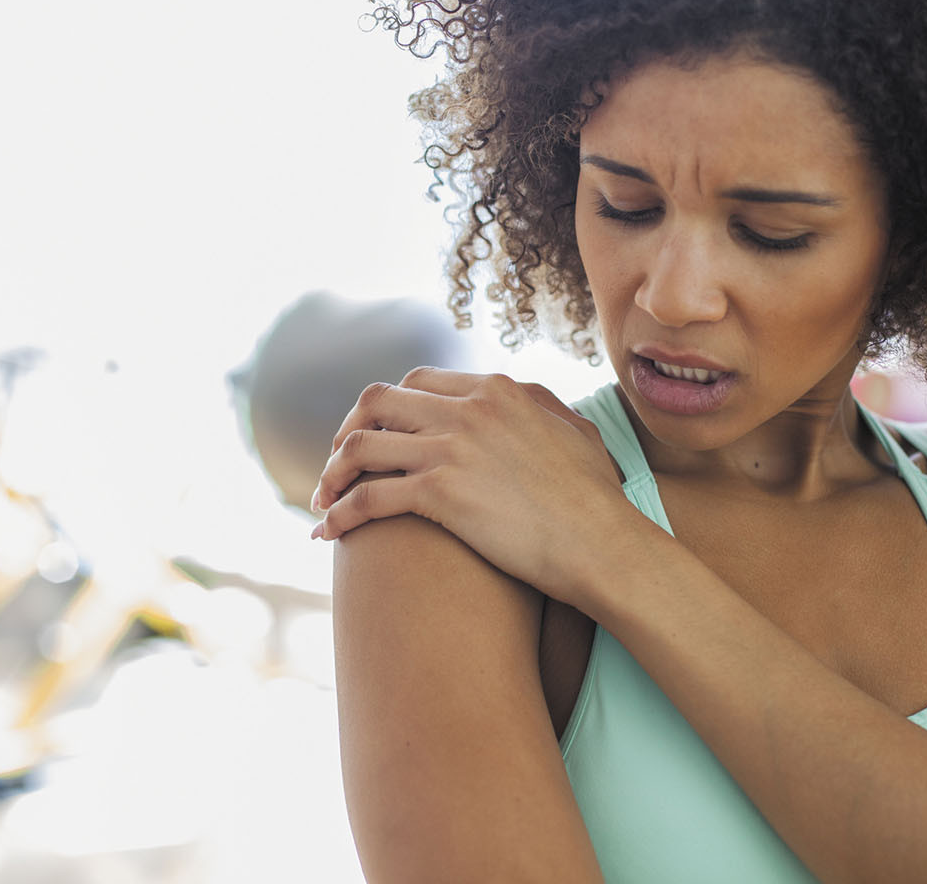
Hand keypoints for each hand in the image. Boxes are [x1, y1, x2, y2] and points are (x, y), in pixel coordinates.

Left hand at [309, 367, 635, 600]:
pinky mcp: (440, 493)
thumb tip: (523, 398)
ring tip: (323, 501)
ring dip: (331, 474)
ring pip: (361, 447)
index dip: (387, 408)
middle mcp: (467, 409)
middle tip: (337, 466)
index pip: (417, 381)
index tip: (376, 435)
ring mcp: (451, 448)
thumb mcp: (574, 430)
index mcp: (495, 389)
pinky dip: (339, 514)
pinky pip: (367, 497)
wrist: (603, 544)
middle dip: (348, 432)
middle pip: (376, 402)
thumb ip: (539, 406)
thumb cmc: (597, 499)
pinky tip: (328, 533)